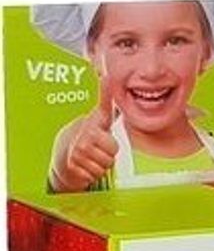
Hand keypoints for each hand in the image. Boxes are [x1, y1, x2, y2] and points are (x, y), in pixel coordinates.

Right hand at [51, 77, 118, 191]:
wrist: (64, 159)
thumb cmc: (86, 140)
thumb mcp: (97, 122)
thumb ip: (105, 106)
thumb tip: (107, 79)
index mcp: (93, 124)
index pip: (104, 110)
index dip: (105, 93)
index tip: (106, 75)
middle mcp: (84, 134)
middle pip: (113, 150)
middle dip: (109, 155)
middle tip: (98, 151)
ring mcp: (78, 150)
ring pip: (106, 165)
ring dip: (101, 166)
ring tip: (92, 159)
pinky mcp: (73, 166)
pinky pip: (95, 175)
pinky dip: (92, 175)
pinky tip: (85, 167)